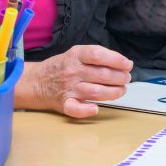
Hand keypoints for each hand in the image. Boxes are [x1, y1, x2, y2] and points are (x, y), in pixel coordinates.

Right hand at [17, 44, 132, 117]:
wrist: (37, 81)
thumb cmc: (63, 66)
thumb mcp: (77, 54)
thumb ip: (98, 57)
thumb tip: (125, 64)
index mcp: (76, 55)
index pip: (98, 55)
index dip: (116, 60)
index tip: (127, 64)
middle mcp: (73, 71)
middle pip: (102, 75)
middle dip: (120, 78)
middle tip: (126, 79)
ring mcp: (69, 88)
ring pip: (96, 92)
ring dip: (114, 92)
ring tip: (121, 90)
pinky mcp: (65, 103)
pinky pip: (75, 109)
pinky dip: (86, 111)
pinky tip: (96, 109)